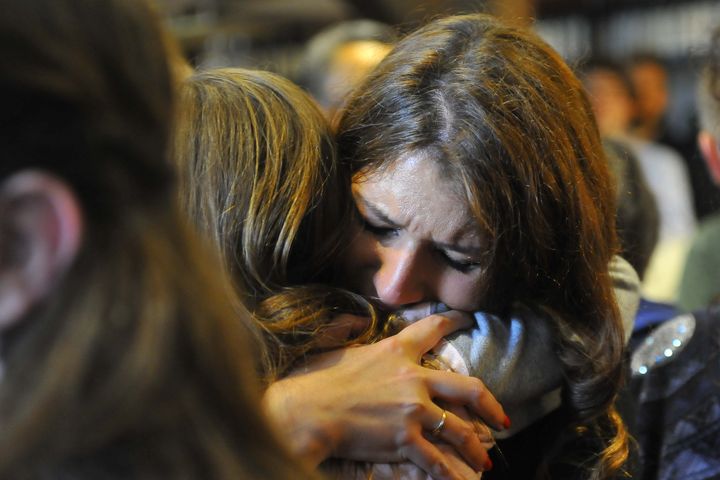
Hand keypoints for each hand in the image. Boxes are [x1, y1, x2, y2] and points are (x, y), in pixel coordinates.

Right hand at [263, 311, 505, 478]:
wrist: (310, 410)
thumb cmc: (321, 381)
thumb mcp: (347, 351)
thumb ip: (363, 341)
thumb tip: (358, 324)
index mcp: (398, 351)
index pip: (432, 330)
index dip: (453, 322)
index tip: (467, 320)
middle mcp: (414, 378)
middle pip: (468, 388)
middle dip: (491, 405)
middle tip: (501, 419)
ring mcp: (413, 410)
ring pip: (460, 429)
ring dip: (476, 448)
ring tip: (484, 460)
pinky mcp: (406, 438)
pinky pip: (437, 460)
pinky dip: (451, 474)